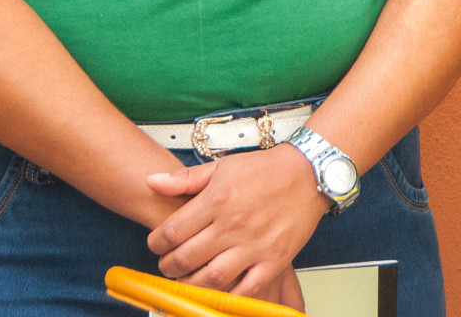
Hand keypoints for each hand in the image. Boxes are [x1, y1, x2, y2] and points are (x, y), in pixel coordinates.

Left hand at [144, 145, 329, 296]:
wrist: (309, 174)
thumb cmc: (266, 170)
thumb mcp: (222, 166)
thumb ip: (184, 178)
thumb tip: (151, 181)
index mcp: (216, 200)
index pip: (171, 231)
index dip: (156, 242)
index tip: (157, 244)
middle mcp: (232, 225)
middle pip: (185, 258)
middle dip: (168, 265)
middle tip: (169, 264)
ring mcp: (254, 246)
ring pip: (211, 278)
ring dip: (191, 283)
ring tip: (188, 277)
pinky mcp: (273, 260)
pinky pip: (246, 288)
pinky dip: (229, 294)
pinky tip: (220, 289)